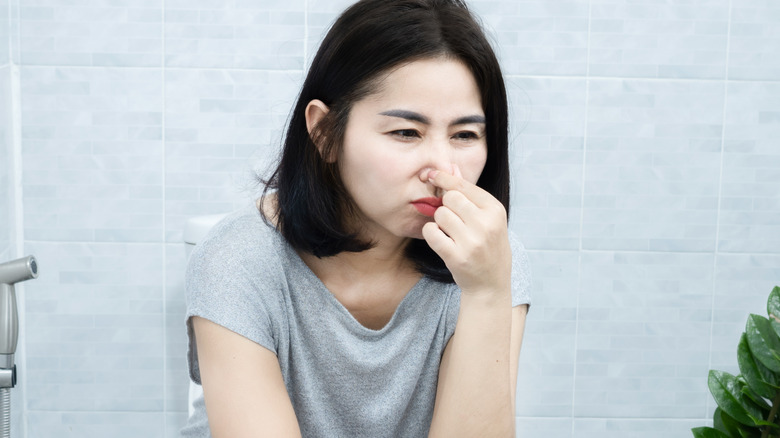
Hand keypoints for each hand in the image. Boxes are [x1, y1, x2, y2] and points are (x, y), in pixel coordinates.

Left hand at [421, 166, 510, 294]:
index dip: (444, 179)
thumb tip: (452, 167)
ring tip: (451, 233)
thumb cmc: (487, 247)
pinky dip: (432, 234)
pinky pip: (431, 232)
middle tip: (452, 220)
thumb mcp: (487, 218)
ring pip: (440, 214)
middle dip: (446, 206)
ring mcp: (472, 241)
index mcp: (495, 210)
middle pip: (450, 198)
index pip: (464, 186)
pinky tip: (441, 241)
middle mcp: (486, 224)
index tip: (431, 174)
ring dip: (439, 222)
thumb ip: (469, 193)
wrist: (491, 284)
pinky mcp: (456, 256)